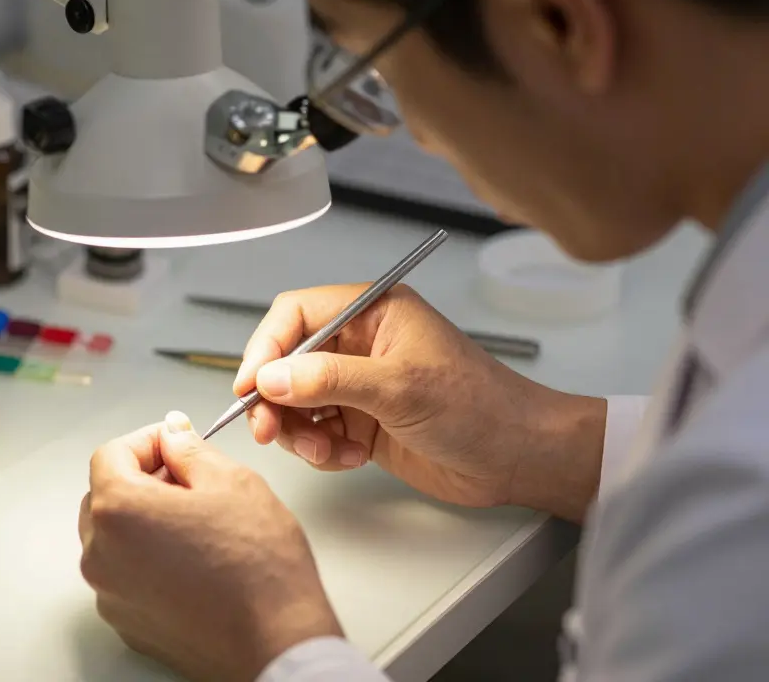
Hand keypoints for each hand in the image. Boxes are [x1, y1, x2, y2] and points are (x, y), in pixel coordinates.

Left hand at [80, 414, 341, 681]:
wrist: (277, 644)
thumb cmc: (259, 568)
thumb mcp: (231, 482)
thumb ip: (189, 450)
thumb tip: (173, 435)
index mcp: (119, 510)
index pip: (110, 455)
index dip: (146, 441)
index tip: (175, 443)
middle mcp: (101, 555)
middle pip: (105, 496)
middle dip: (143, 480)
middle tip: (190, 481)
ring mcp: (110, 595)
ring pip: (114, 538)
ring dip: (144, 521)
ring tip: (197, 525)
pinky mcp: (127, 624)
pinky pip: (126, 576)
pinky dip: (148, 560)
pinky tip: (193, 561)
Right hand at [235, 284, 606, 520]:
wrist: (519, 457)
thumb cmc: (480, 406)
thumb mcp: (400, 387)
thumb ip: (330, 380)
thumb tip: (270, 378)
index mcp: (371, 313)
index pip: (295, 315)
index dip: (265, 347)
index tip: (250, 385)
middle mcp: (359, 344)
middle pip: (286, 362)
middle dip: (274, 399)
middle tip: (269, 430)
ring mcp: (358, 385)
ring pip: (295, 402)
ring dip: (299, 432)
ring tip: (326, 453)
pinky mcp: (361, 422)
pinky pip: (316, 433)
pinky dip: (322, 451)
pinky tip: (350, 458)